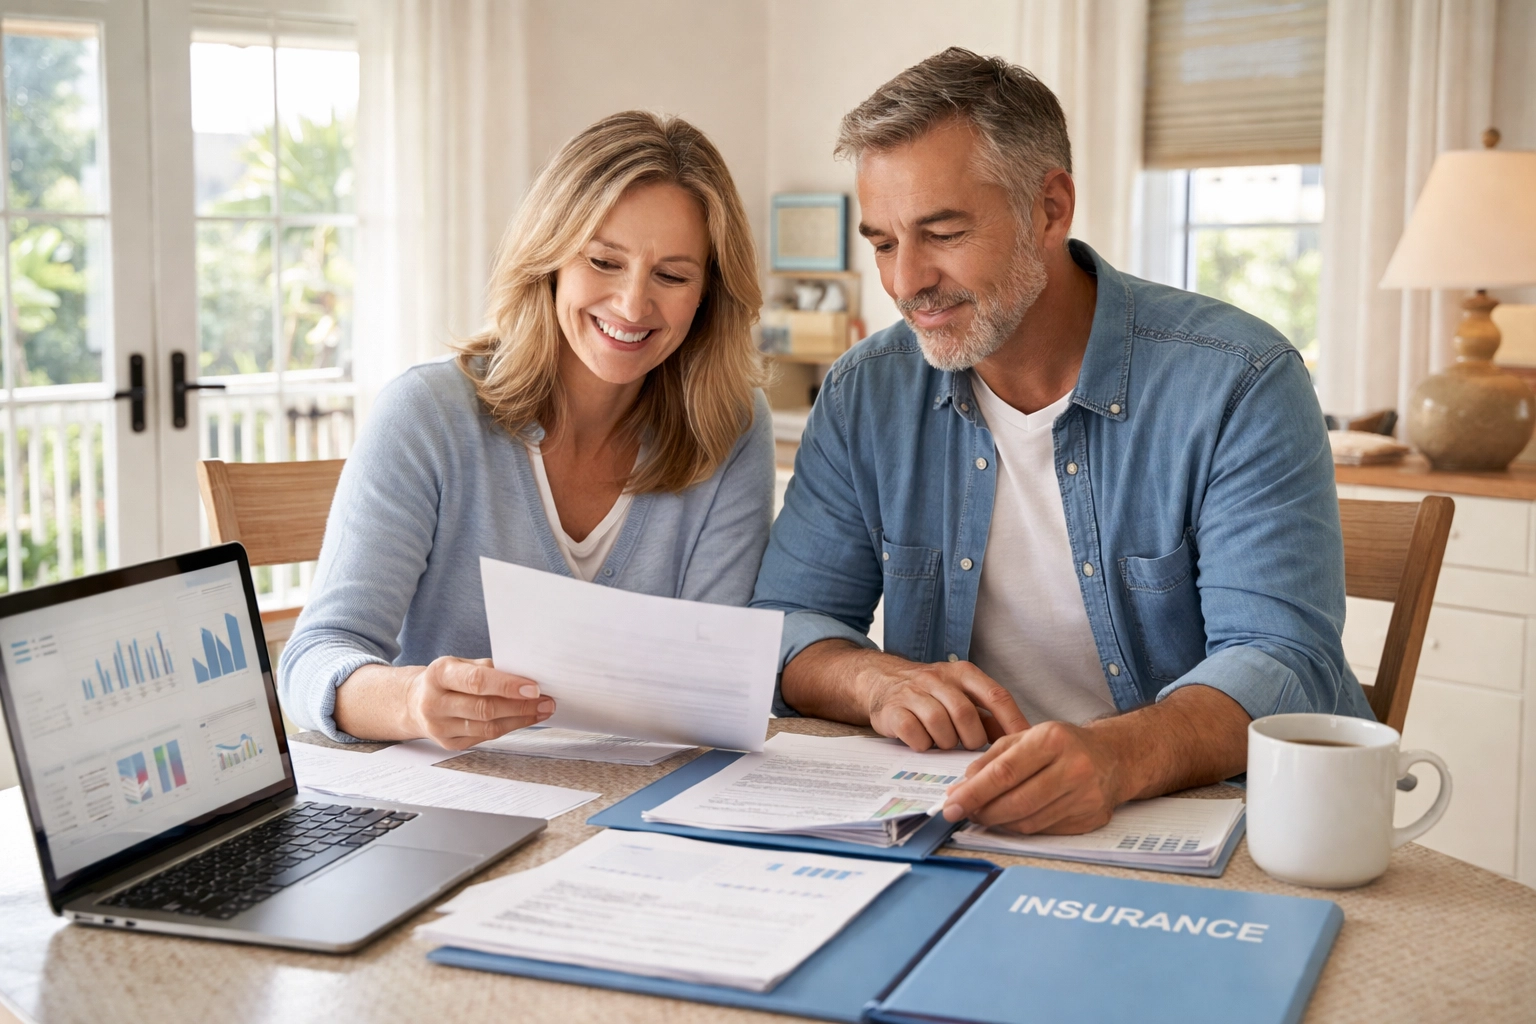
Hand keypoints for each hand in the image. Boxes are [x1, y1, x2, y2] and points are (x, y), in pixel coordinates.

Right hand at [404, 657, 553, 749]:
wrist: (414, 702)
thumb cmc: (446, 679)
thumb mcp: (461, 664)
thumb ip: (489, 668)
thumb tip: (526, 675)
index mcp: (438, 674)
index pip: (477, 681)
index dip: (508, 685)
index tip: (534, 688)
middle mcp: (435, 702)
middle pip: (485, 708)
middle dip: (521, 706)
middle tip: (546, 700)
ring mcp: (440, 727)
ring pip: (488, 727)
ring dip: (520, 719)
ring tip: (542, 710)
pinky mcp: (449, 743)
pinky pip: (486, 737)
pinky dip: (509, 727)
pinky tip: (524, 719)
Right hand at [860, 657, 1028, 750]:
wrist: (881, 681)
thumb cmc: (930, 694)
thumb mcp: (960, 695)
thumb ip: (987, 715)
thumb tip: (1019, 739)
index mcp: (963, 673)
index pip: (995, 695)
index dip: (1012, 721)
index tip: (1024, 743)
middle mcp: (938, 678)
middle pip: (966, 714)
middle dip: (972, 739)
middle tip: (968, 747)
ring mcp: (913, 693)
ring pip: (940, 724)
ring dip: (946, 742)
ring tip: (944, 744)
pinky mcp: (893, 710)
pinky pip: (914, 733)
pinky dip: (923, 744)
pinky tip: (923, 743)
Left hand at [940, 722, 1124, 834]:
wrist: (1113, 757)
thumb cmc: (1063, 744)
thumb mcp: (1027, 737)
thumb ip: (992, 758)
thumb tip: (961, 787)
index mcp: (1052, 739)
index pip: (1004, 772)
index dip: (973, 792)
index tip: (951, 804)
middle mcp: (1073, 767)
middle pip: (1016, 801)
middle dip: (982, 811)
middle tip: (962, 813)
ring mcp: (1085, 796)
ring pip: (1029, 821)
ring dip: (999, 822)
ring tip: (982, 814)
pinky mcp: (1090, 818)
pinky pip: (1044, 830)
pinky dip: (1020, 827)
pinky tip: (1009, 818)